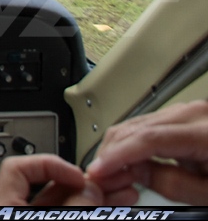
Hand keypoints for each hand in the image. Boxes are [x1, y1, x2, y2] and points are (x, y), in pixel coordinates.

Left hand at [0, 154, 102, 205]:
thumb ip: (71, 205)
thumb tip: (89, 188)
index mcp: (4, 207)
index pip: (16, 168)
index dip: (49, 165)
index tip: (75, 174)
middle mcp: (14, 212)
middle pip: (44, 187)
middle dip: (76, 183)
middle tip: (99, 185)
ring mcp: (31, 220)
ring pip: (60, 203)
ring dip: (87, 197)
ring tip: (111, 195)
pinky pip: (67, 215)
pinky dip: (86, 210)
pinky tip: (107, 207)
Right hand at [87, 100, 207, 204]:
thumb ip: (170, 183)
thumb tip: (134, 172)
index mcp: (203, 130)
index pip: (147, 139)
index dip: (118, 156)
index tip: (98, 171)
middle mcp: (193, 113)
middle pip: (136, 127)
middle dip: (112, 152)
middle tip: (99, 177)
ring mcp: (189, 111)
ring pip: (138, 124)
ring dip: (119, 147)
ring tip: (111, 172)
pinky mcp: (185, 117)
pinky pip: (149, 125)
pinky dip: (133, 143)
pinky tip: (127, 160)